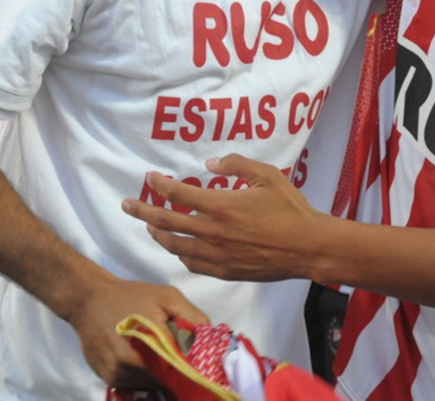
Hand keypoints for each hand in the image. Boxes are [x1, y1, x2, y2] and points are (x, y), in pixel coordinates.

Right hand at [68, 275, 207, 389]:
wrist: (89, 300)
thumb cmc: (131, 296)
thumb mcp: (167, 297)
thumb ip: (192, 317)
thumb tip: (211, 338)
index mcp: (149, 342)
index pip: (181, 369)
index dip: (194, 368)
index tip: (202, 364)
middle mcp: (130, 364)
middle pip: (166, 379)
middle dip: (178, 372)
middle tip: (183, 358)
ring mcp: (117, 374)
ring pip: (151, 385)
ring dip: (161, 376)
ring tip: (162, 357)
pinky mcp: (108, 379)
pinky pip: (136, 385)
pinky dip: (145, 377)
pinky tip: (146, 361)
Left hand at [122, 154, 323, 282]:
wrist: (308, 247)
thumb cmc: (290, 209)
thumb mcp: (267, 175)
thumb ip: (236, 164)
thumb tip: (209, 163)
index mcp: (220, 205)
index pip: (177, 193)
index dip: (158, 184)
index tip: (148, 178)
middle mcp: (212, 232)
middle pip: (165, 222)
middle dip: (142, 211)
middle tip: (126, 205)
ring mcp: (216, 255)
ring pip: (175, 246)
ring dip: (158, 235)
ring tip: (151, 228)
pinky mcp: (225, 271)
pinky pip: (192, 264)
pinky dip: (181, 254)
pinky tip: (180, 249)